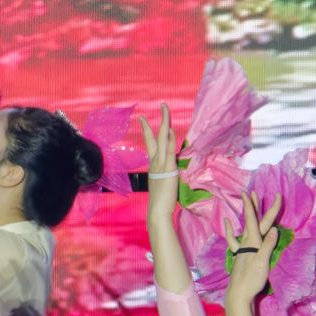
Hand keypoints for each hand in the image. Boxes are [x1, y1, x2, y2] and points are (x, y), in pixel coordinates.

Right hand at [140, 103, 180, 218]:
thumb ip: (165, 173)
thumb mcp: (162, 183)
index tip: (143, 119)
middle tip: (163, 105)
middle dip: (161, 119)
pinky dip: (170, 139)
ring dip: (165, 122)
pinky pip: (169, 150)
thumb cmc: (161, 201)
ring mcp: (161, 164)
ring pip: (163, 138)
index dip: (148, 130)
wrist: (157, 211)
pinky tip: (171, 129)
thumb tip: (171, 168)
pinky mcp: (168, 169)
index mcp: (154, 164)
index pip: (151, 143)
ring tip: (166, 109)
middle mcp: (156, 161)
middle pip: (157, 136)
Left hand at [225, 191, 282, 305]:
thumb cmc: (252, 279)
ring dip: (246, 216)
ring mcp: (242, 249)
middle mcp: (246, 243)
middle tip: (252, 193)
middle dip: (253, 207)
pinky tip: (228, 224)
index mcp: (252, 242)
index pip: (253, 220)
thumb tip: (274, 230)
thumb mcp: (263, 262)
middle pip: (251, 221)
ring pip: (245, 228)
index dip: (254, 206)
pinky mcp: (240, 256)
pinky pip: (235, 240)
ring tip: (245, 204)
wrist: (238, 294)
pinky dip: (231, 231)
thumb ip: (267, 246)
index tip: (253, 192)